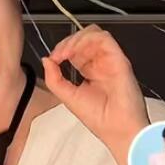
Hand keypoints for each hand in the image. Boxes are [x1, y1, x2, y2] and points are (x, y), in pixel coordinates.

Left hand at [42, 25, 148, 150]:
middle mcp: (100, 64)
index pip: (75, 49)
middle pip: (84, 38)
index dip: (62, 49)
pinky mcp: (119, 59)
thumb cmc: (98, 118)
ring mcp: (110, 60)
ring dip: (75, 39)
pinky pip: (104, 38)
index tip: (53, 58)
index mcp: (89, 71)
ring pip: (94, 34)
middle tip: (58, 55)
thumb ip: (54, 78)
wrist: (117, 129)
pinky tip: (75, 52)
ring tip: (65, 52)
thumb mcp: (67, 96)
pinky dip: (87, 40)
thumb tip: (46, 60)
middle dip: (67, 42)